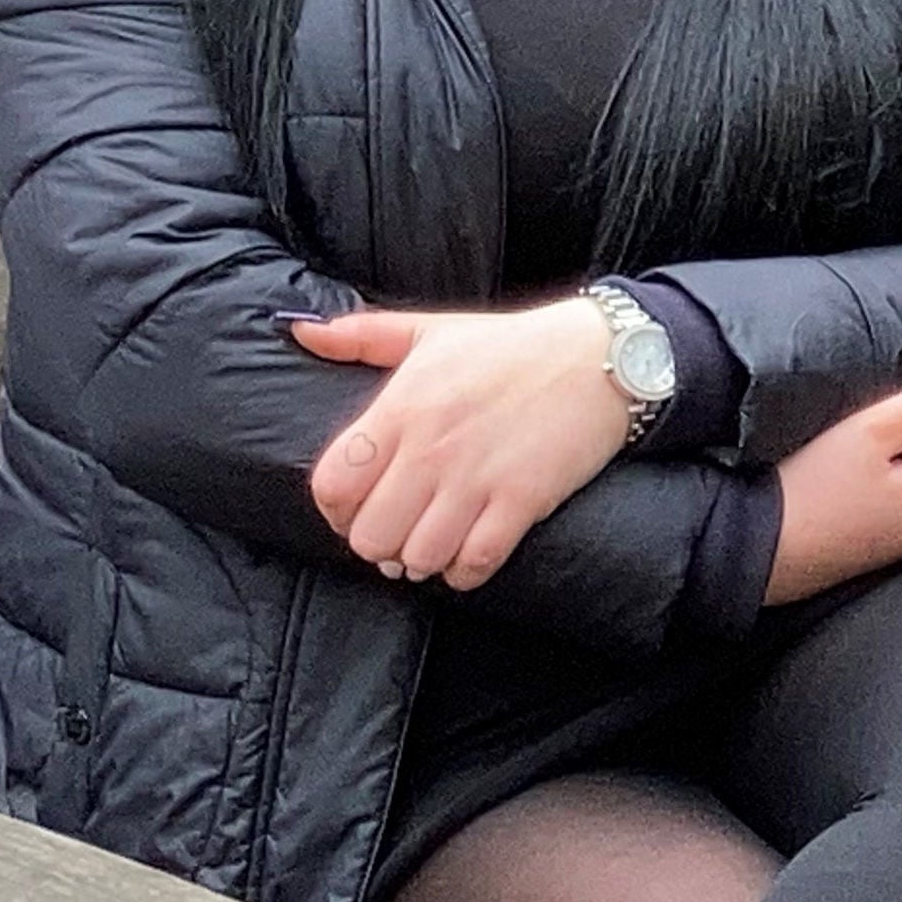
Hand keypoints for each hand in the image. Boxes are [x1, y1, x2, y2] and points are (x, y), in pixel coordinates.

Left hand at [300, 299, 628, 589]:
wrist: (600, 356)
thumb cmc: (512, 346)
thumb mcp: (431, 330)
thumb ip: (362, 334)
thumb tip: (301, 330)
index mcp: (401, 408)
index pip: (333, 486)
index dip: (337, 513)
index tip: (357, 513)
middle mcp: (431, 448)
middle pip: (371, 536)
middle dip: (380, 546)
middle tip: (400, 534)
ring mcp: (477, 478)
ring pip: (418, 557)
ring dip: (422, 561)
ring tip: (434, 547)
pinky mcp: (521, 500)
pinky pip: (474, 564)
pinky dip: (465, 572)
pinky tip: (469, 555)